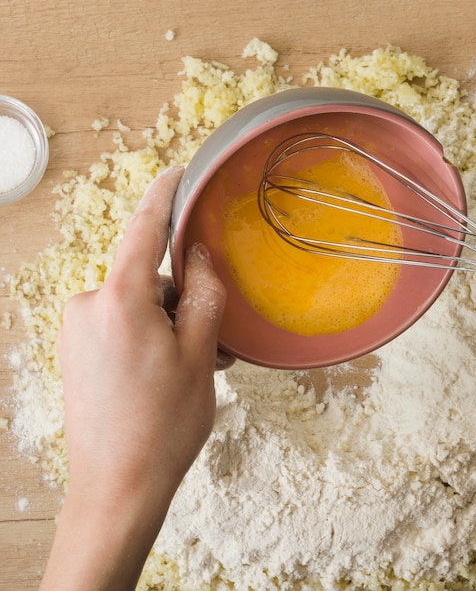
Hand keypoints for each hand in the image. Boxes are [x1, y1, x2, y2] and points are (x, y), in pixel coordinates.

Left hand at [40, 165, 227, 589]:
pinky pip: (121, 323)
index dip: (165, 196)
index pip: (144, 229)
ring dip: (170, 323)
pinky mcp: (77, 349)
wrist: (117, 487)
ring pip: (138, 303)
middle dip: (183, 298)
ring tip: (194, 366)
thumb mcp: (200, 352)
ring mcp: (77, 330)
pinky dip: (149, 335)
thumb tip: (198, 254)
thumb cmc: (162, 425)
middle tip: (213, 339)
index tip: (178, 172)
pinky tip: (168, 370)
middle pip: (149, 276)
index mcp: (119, 301)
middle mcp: (88, 306)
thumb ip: (203, 293)